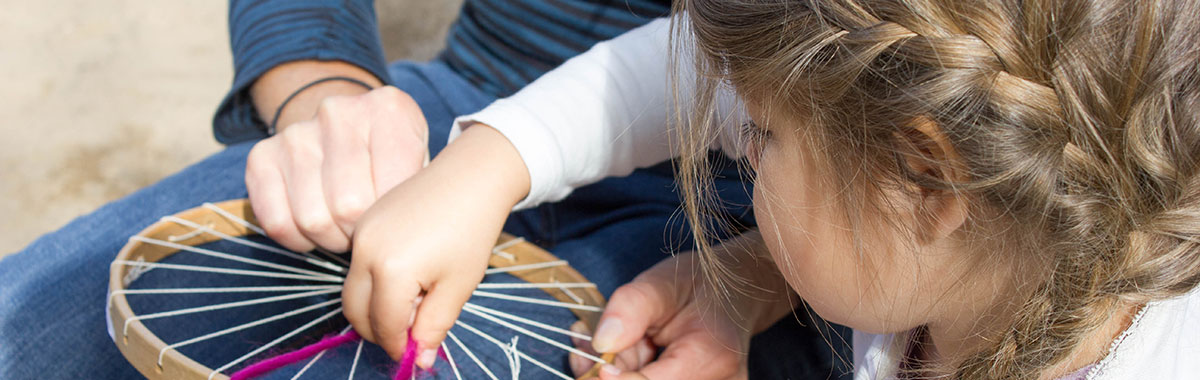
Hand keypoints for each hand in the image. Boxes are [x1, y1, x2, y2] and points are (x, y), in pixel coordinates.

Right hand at [245, 86, 428, 252]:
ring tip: (345, 229)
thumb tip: (412, 241)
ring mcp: (296, 133)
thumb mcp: (420, 163)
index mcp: (388, 110)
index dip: (393, 222)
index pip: (392, 189)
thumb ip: (421, 192)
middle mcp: (338, 113)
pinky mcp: (261, 156)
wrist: (346, 126)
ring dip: (331, 240)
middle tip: (368, 231)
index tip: (395, 223)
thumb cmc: (392, 158)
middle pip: (349, 208)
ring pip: (313, 220)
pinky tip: (317, 228)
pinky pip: (278, 222)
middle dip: (361, 235)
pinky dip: (299, 240)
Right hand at [342, 125, 531, 364]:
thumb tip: (418, 361)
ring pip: (354, 289)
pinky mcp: (364, 222)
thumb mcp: (458, 286)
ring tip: (418, 297)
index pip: (383, 326)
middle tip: (414, 330)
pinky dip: (376, 282)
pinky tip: (411, 274)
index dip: (400, 347)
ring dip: (378, 306)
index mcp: (391, 270)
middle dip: (380, 330)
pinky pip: (358, 265)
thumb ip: (433, 326)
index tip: (417, 353)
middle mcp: (366, 251)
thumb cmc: (472, 231)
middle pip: (355, 311)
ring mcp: (361, 234)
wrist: (471, 177)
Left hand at [569, 252, 750, 379]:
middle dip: (613, 375)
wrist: (734, 293)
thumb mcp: (660, 283)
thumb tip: (601, 344)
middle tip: (589, 351)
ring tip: (620, 344)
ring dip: (623, 374)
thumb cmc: (697, 284)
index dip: (616, 379)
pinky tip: (630, 353)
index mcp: (711, 355)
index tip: (594, 359)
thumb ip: (630, 308)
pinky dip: (633, 374)